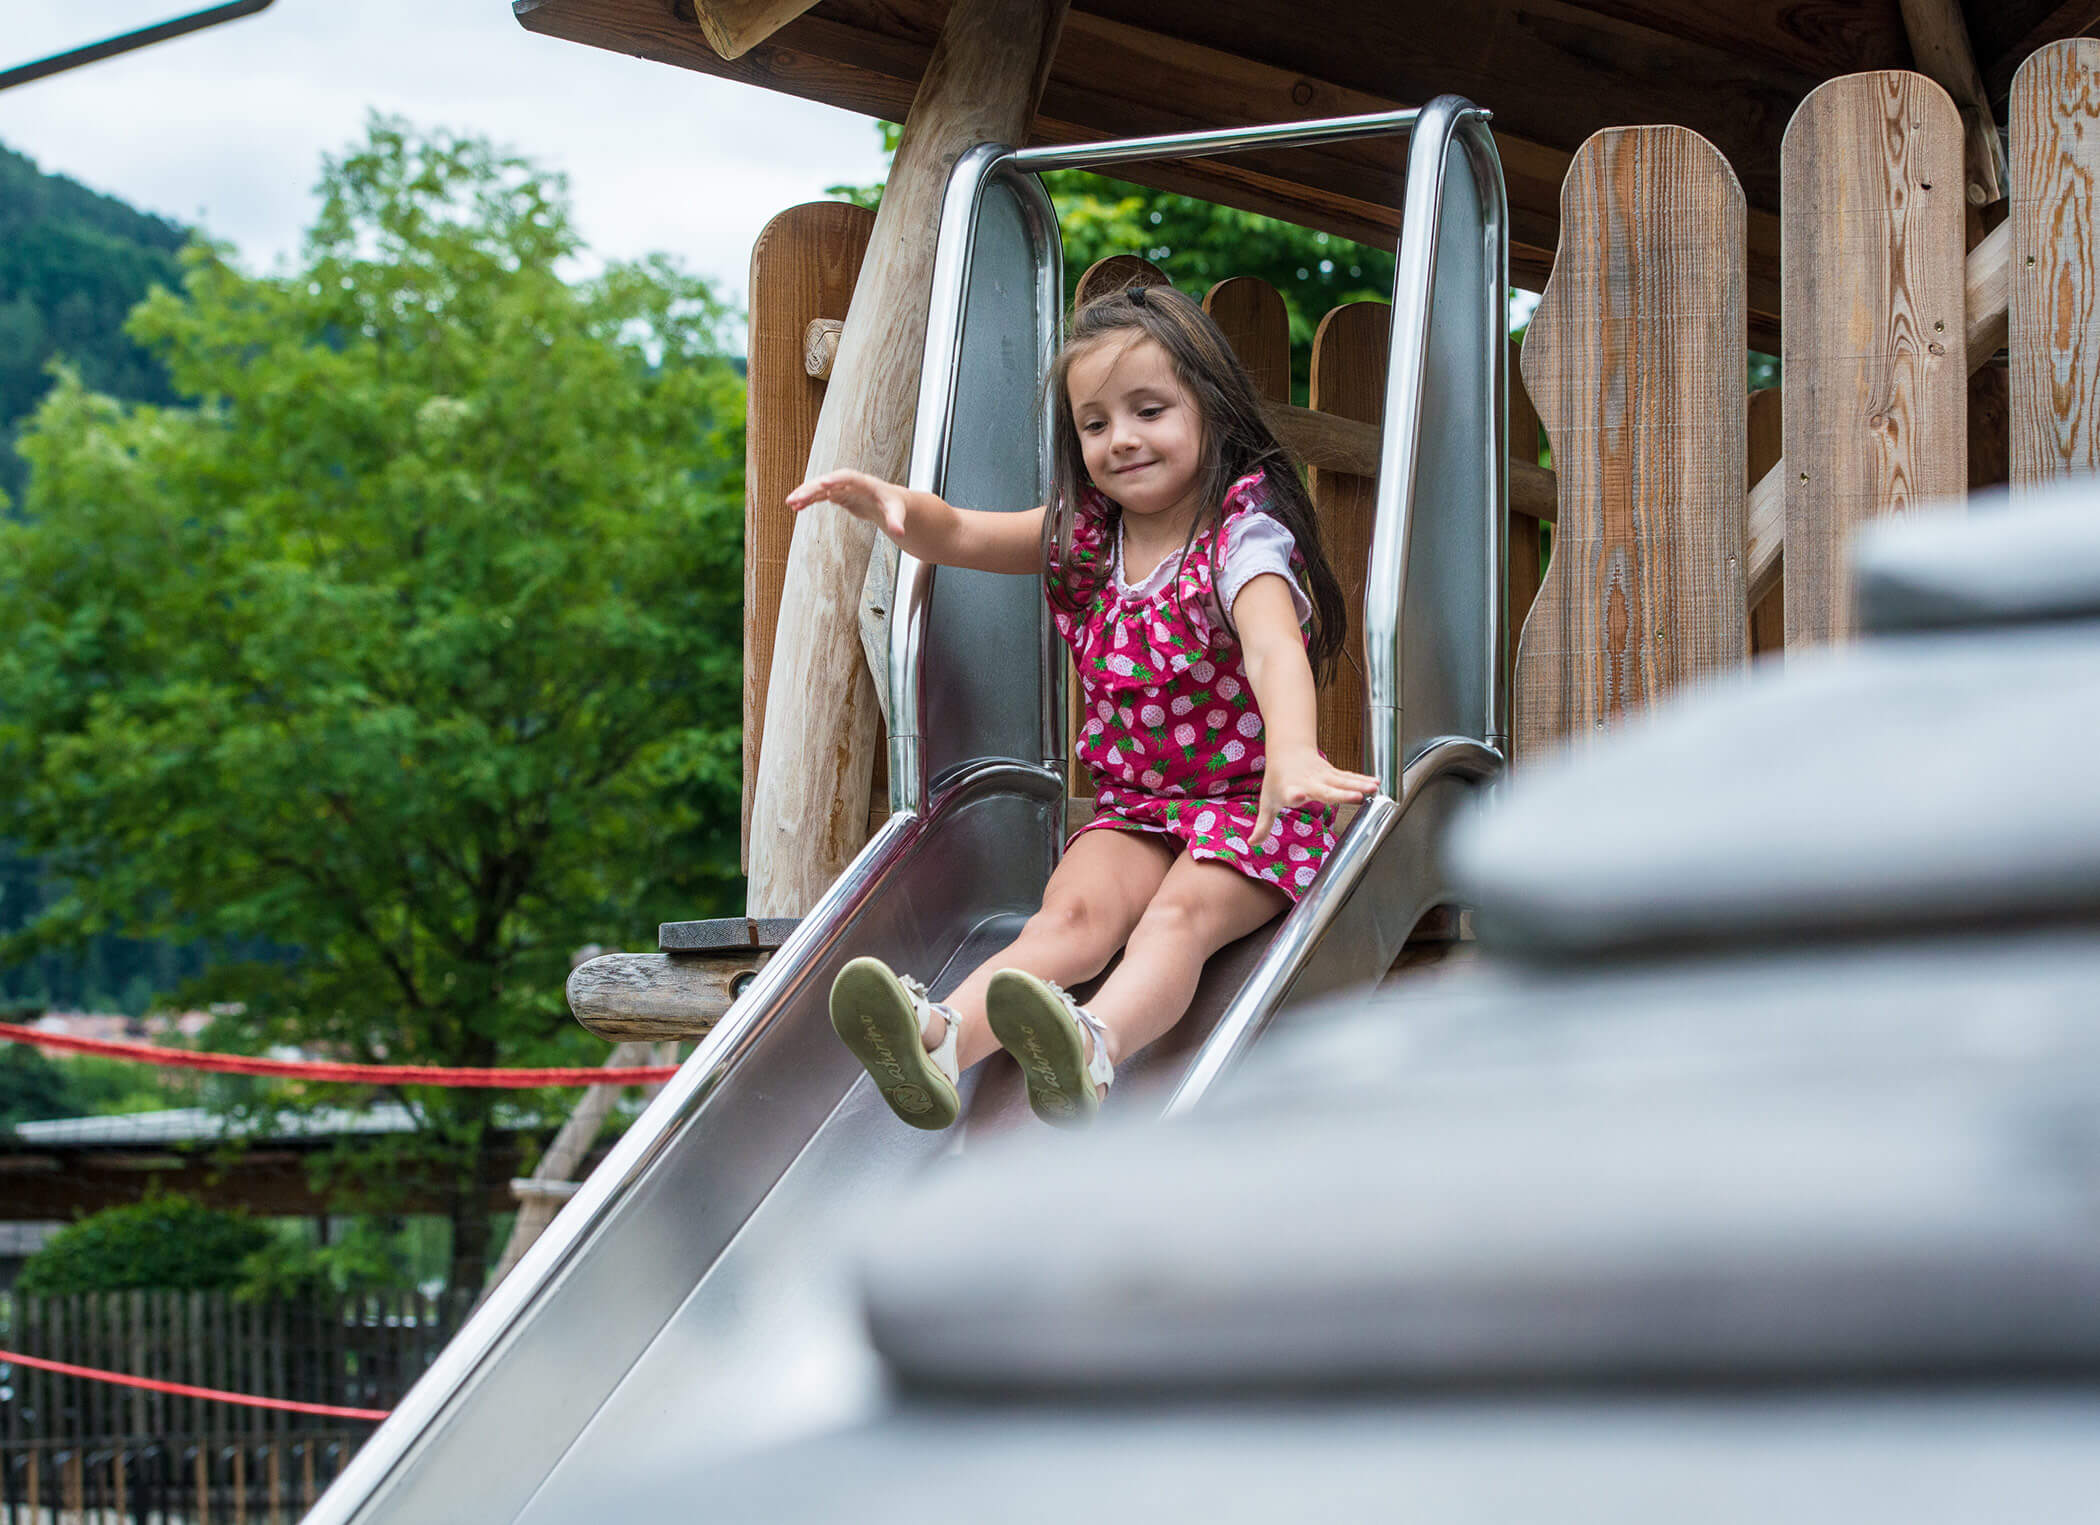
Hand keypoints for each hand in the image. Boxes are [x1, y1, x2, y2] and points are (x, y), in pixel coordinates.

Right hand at [785, 469, 909, 541]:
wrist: (890, 503)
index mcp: (865, 483)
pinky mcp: (838, 494)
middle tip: (796, 498)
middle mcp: (851, 482)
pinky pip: (820, 495)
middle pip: (828, 481)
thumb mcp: (897, 513)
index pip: (849, 477)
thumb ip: (896, 521)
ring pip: (820, 487)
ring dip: (805, 493)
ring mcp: (843, 487)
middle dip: (812, 488)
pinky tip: (796, 507)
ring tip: (790, 502)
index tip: (824, 483)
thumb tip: (899, 532)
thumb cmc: (895, 506)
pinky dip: (808, 500)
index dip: (837, 479)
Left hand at [1250, 747, 1378, 848]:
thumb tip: (1252, 844)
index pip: (1292, 793)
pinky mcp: (1332, 772)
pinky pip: (1348, 777)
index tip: (1299, 795)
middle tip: (1355, 797)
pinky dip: (1362, 779)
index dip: (1295, 795)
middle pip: (1325, 789)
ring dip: (1359, 785)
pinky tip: (1376, 783)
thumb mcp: (1267, 802)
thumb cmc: (1277, 780)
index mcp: (1290, 790)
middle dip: (1340, 793)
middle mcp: (1308, 782)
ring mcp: (1322, 776)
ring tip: (1374, 789)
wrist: (1288, 751)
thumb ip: (1263, 824)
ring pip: (1342, 781)